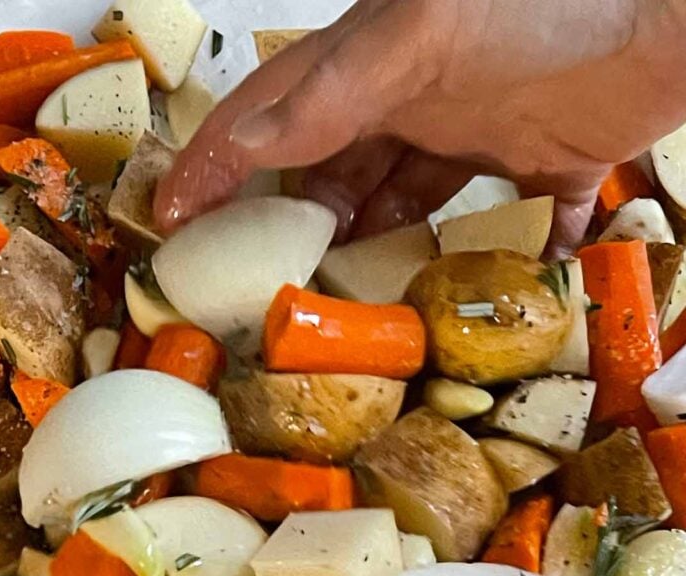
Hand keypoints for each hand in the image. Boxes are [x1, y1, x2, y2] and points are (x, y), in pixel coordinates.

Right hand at [155, 0, 685, 253]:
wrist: (668, 18)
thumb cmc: (548, 6)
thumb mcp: (426, 33)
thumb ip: (339, 86)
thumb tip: (252, 145)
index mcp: (375, 67)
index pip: (275, 119)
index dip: (218, 166)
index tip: (173, 224)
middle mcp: (418, 103)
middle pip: (336, 175)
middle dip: (298, 227)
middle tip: (268, 289)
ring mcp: (483, 136)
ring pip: (411, 209)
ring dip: (383, 255)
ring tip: (355, 311)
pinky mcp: (548, 165)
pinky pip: (516, 226)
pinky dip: (508, 264)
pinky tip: (488, 301)